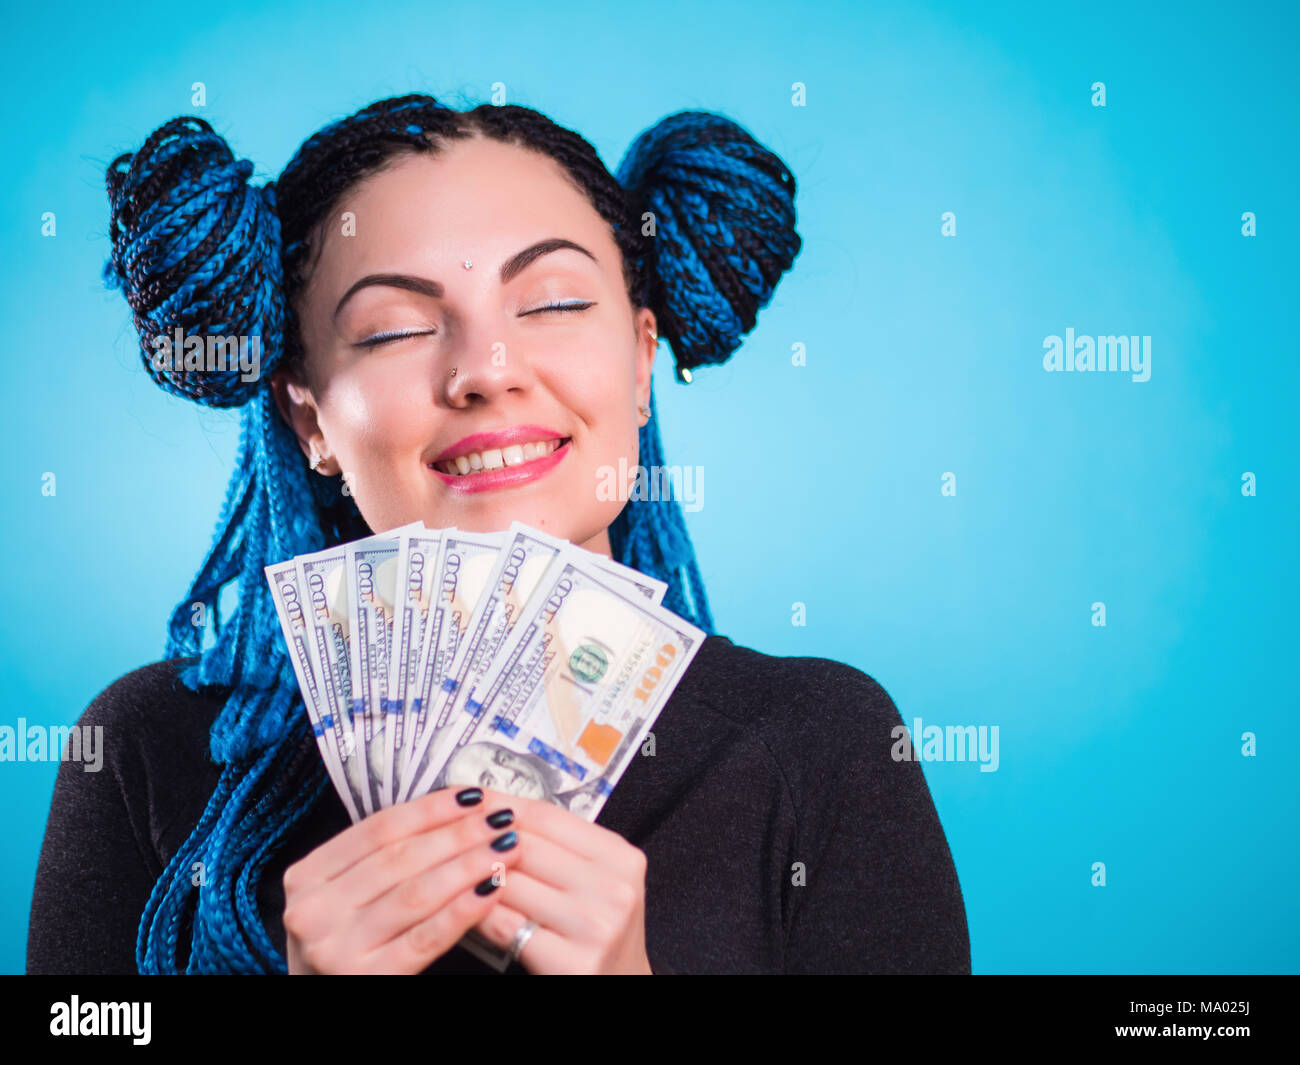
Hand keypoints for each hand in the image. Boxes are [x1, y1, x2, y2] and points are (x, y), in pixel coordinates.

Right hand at [282, 787, 521, 973]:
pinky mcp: (365, 979)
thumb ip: (382, 859)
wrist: (328, 1005)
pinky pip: (425, 937)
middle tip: (502, 818)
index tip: (474, 795)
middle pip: (399, 858)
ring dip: (468, 865)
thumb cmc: (347, 944)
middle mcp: (311, 911)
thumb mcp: (346, 896)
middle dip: (458, 833)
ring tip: (507, 847)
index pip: (378, 829)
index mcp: (306, 877)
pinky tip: (492, 890)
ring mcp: (334, 948)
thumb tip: (454, 811)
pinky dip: (462, 910)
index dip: (430, 809)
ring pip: (415, 893)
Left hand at [469, 790, 652, 973]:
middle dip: (483, 840)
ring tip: (454, 871)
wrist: (620, 986)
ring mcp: (594, 927)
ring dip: (475, 877)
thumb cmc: (598, 930)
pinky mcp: (571, 963)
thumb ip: (557, 847)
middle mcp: (613, 889)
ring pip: (510, 884)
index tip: (471, 798)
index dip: (502, 804)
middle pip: (525, 847)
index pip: (548, 817)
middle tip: (451, 836)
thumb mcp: (596, 880)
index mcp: (621, 858)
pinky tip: (466, 907)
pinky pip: (504, 925)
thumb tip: (494, 810)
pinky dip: (478, 913)